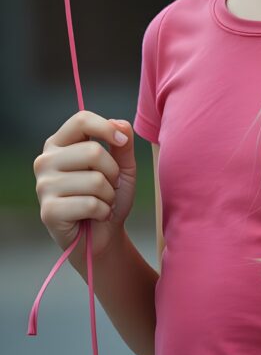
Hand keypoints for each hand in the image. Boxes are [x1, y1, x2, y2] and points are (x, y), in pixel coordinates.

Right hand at [33, 110, 136, 262]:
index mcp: (59, 143)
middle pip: (93, 151)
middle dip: (112, 172)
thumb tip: (120, 124)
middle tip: (109, 186)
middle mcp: (45, 161)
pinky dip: (103, 211)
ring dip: (109, 195)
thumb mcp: (122, 166)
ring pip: (95, 180)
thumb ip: (123, 143)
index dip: (106, 128)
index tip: (122, 141)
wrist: (103, 234)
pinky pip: (91, 204)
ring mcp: (43, 186)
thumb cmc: (109, 195)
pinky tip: (96, 216)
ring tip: (101, 202)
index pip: (81, 120)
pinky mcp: (48, 211)